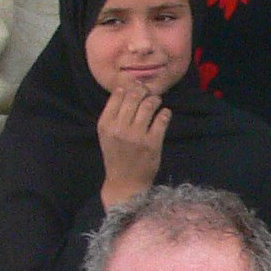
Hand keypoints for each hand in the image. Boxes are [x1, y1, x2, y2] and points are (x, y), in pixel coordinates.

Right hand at [97, 84, 171, 208]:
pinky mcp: (152, 144)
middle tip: (149, 93)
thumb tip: (127, 88)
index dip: (129, 87)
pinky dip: (165, 113)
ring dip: (155, 100)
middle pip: (134, 97)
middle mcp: (119, 128)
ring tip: (157, 101)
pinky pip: (161, 120)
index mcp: (106, 124)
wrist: (125, 183)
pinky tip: (164, 113)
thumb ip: (114, 114)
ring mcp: (136, 136)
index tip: (136, 88)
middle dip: (144, 91)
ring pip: (148, 105)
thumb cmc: (116, 156)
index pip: (118, 95)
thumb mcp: (107, 134)